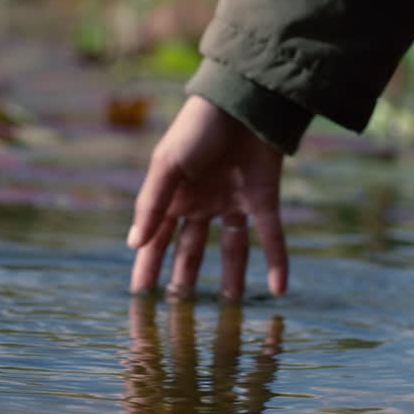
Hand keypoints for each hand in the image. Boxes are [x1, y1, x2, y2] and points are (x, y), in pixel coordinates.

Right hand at [127, 95, 287, 299]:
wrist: (242, 98)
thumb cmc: (197, 126)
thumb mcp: (168, 164)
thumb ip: (152, 205)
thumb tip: (134, 246)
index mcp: (174, 196)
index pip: (156, 241)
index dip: (148, 269)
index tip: (141, 300)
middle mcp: (203, 203)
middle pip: (192, 251)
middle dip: (185, 281)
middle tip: (180, 315)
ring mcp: (233, 202)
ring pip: (233, 250)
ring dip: (233, 279)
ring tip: (231, 311)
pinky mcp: (264, 198)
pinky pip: (270, 236)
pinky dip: (277, 262)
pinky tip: (280, 290)